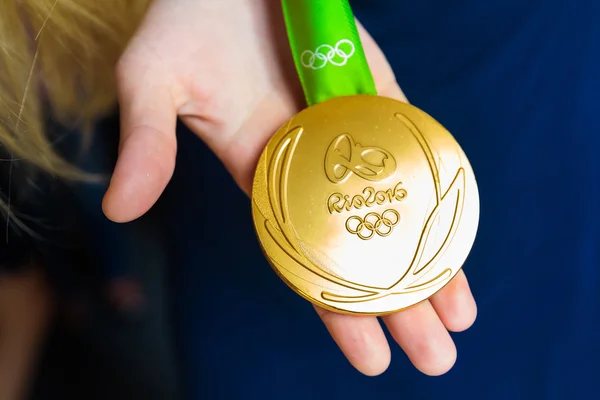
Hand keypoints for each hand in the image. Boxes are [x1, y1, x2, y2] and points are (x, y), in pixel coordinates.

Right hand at [102, 0, 476, 375]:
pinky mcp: (379, 97)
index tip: (371, 359)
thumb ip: (145, 142)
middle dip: (398, 304)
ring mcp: (352, 134)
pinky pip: (417, 153)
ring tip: (461, 316)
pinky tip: (461, 235)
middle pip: (362, 248)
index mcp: (263, 178)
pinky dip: (441, 193)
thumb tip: (119, 210)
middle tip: (437, 359)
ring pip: (397, 209)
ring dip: (431, 260)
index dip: (337, 309)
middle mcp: (313, 167)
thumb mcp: (155, 80)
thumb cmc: (188, 21)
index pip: (307, 259)